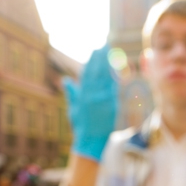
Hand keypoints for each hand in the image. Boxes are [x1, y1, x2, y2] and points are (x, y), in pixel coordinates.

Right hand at [62, 46, 118, 161]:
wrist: (90, 141)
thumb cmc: (81, 126)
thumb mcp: (74, 109)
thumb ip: (72, 93)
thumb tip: (66, 80)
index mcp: (83, 94)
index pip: (87, 73)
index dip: (92, 60)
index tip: (95, 50)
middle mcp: (92, 95)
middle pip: (97, 72)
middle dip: (101, 58)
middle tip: (105, 45)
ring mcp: (102, 100)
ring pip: (106, 78)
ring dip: (110, 64)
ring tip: (113, 52)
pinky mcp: (112, 106)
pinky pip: (115, 89)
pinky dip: (117, 78)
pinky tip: (120, 68)